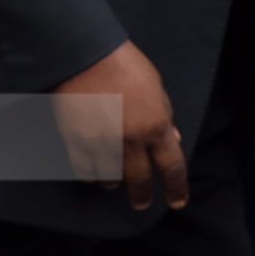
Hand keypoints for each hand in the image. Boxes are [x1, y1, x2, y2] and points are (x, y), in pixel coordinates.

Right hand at [52, 40, 186, 209]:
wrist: (84, 52)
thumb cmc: (125, 64)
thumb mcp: (156, 88)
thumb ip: (165, 116)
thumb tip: (173, 140)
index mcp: (156, 126)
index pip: (172, 167)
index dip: (176, 188)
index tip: (178, 201)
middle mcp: (131, 140)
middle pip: (139, 180)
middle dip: (142, 196)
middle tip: (141, 203)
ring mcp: (102, 142)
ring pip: (109, 178)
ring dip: (113, 183)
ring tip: (112, 183)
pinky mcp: (76, 139)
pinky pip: (84, 169)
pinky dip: (89, 175)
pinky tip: (92, 175)